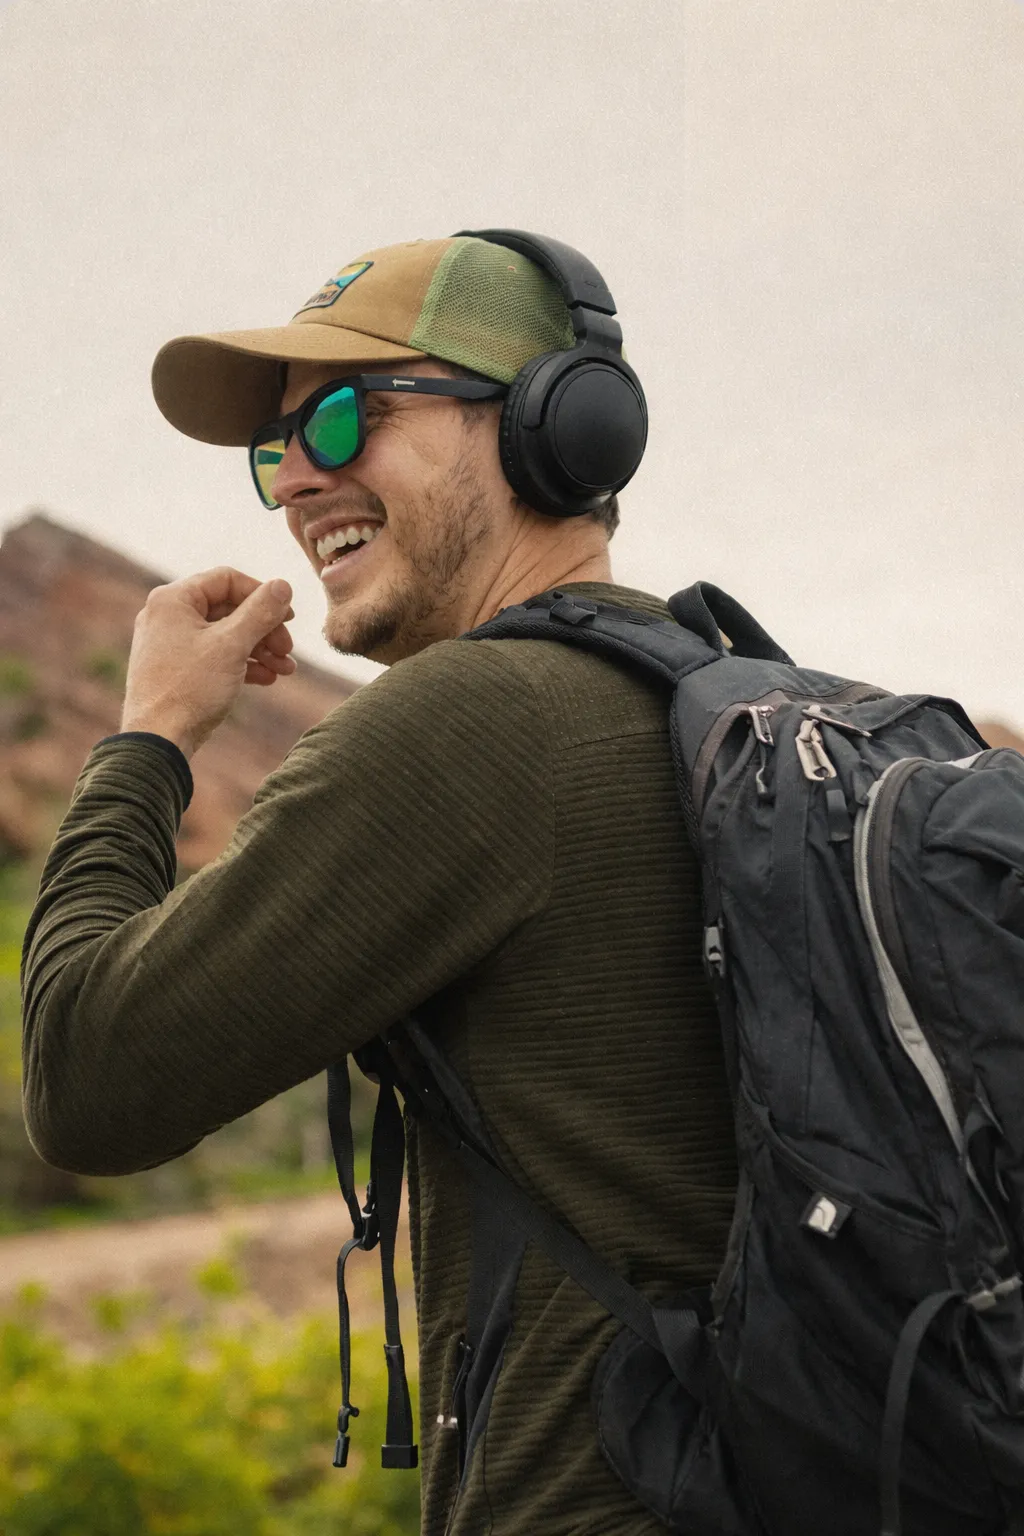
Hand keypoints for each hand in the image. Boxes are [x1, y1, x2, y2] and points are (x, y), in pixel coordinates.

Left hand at [120, 568, 296, 759]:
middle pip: (229, 609)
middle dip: (264, 629)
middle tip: (287, 649)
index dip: (263, 595)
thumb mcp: (232, 646)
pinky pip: (215, 656)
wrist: (157, 740)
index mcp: (173, 600)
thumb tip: (283, 585)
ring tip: (285, 669)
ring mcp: (170, 644)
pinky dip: (242, 663)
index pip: (227, 580)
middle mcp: (168, 616)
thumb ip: (260, 612)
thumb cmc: (190, 688)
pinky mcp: (177, 669)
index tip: (289, 616)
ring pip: (225, 635)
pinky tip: (267, 678)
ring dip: (259, 649)